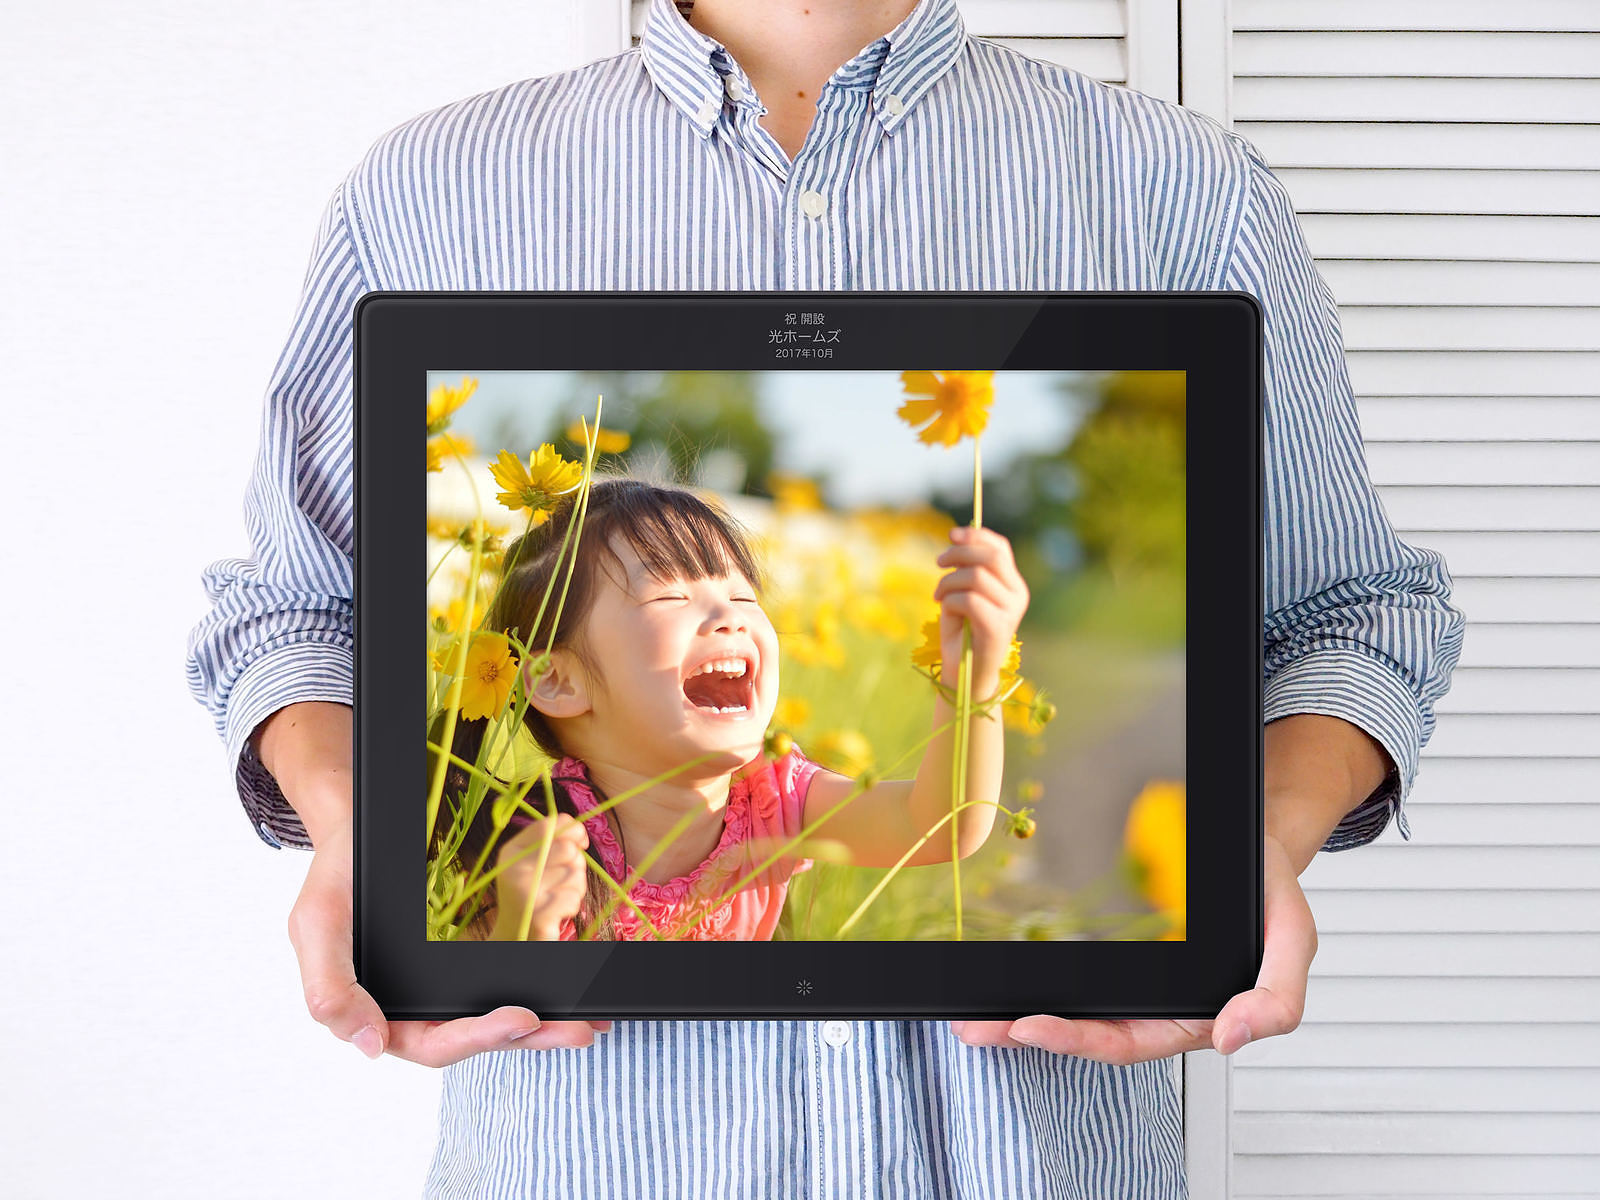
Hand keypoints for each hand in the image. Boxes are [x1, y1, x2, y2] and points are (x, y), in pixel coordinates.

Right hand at [287, 820, 610, 1066]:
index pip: (434, 1043)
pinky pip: (507, 979)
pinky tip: (576, 987)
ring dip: (546, 1022)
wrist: (359, 831)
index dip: (477, 1036)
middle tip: (577, 1028)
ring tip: (588, 1019)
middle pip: (478, 1036)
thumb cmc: (336, 879)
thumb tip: (369, 1045)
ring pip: (499, 1014)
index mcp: (380, 1014)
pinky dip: (542, 986)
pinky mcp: (470, 957)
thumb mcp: (315, 925)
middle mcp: (418, 1008)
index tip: (520, 1018)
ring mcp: (447, 984)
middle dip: (530, 1035)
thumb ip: (329, 990)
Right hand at [489, 811, 590, 941]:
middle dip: (576, 864)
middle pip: (568, 849)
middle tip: (564, 880)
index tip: (581, 842)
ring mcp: (524, 892)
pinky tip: (557, 913)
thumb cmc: (533, 894)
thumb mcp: (534, 863)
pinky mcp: (537, 915)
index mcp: (511, 851)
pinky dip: (572, 906)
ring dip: (575, 888)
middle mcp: (513, 869)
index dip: (573, 829)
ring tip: (557, 898)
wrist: (515, 937)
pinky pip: (573, 897)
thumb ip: (552, 842)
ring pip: (575, 874)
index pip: (548, 825)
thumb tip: (580, 831)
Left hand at [933, 525, 1029, 694]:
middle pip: (990, 557)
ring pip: (975, 577)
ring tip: (938, 596)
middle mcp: (1018, 596)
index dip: (976, 535)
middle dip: (959, 553)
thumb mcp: (963, 593)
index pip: (1000, 548)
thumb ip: (966, 569)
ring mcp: (1011, 612)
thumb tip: (958, 538)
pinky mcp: (998, 628)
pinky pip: (968, 600)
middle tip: (938, 563)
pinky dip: (949, 602)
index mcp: (1013, 585)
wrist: (964, 674)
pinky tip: (945, 612)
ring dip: (948, 583)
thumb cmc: (962, 633)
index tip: (951, 535)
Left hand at [949, 834, 1314, 1062]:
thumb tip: (1234, 1037)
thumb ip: (1279, 996)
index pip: (1127, 1041)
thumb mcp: (1293, 938)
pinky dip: (1032, 972)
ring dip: (1019, 1012)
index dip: (1079, 1041)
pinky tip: (996, 970)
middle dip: (1029, 1033)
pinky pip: (1070, 966)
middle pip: (1085, 1031)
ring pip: (1071, 1004)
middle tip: (979, 1026)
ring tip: (970, 1015)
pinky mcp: (1114, 945)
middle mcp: (1155, 1003)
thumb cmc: (1266, 892)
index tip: (1031, 1027)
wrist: (1252, 840)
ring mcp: (1132, 975)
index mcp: (1193, 1015)